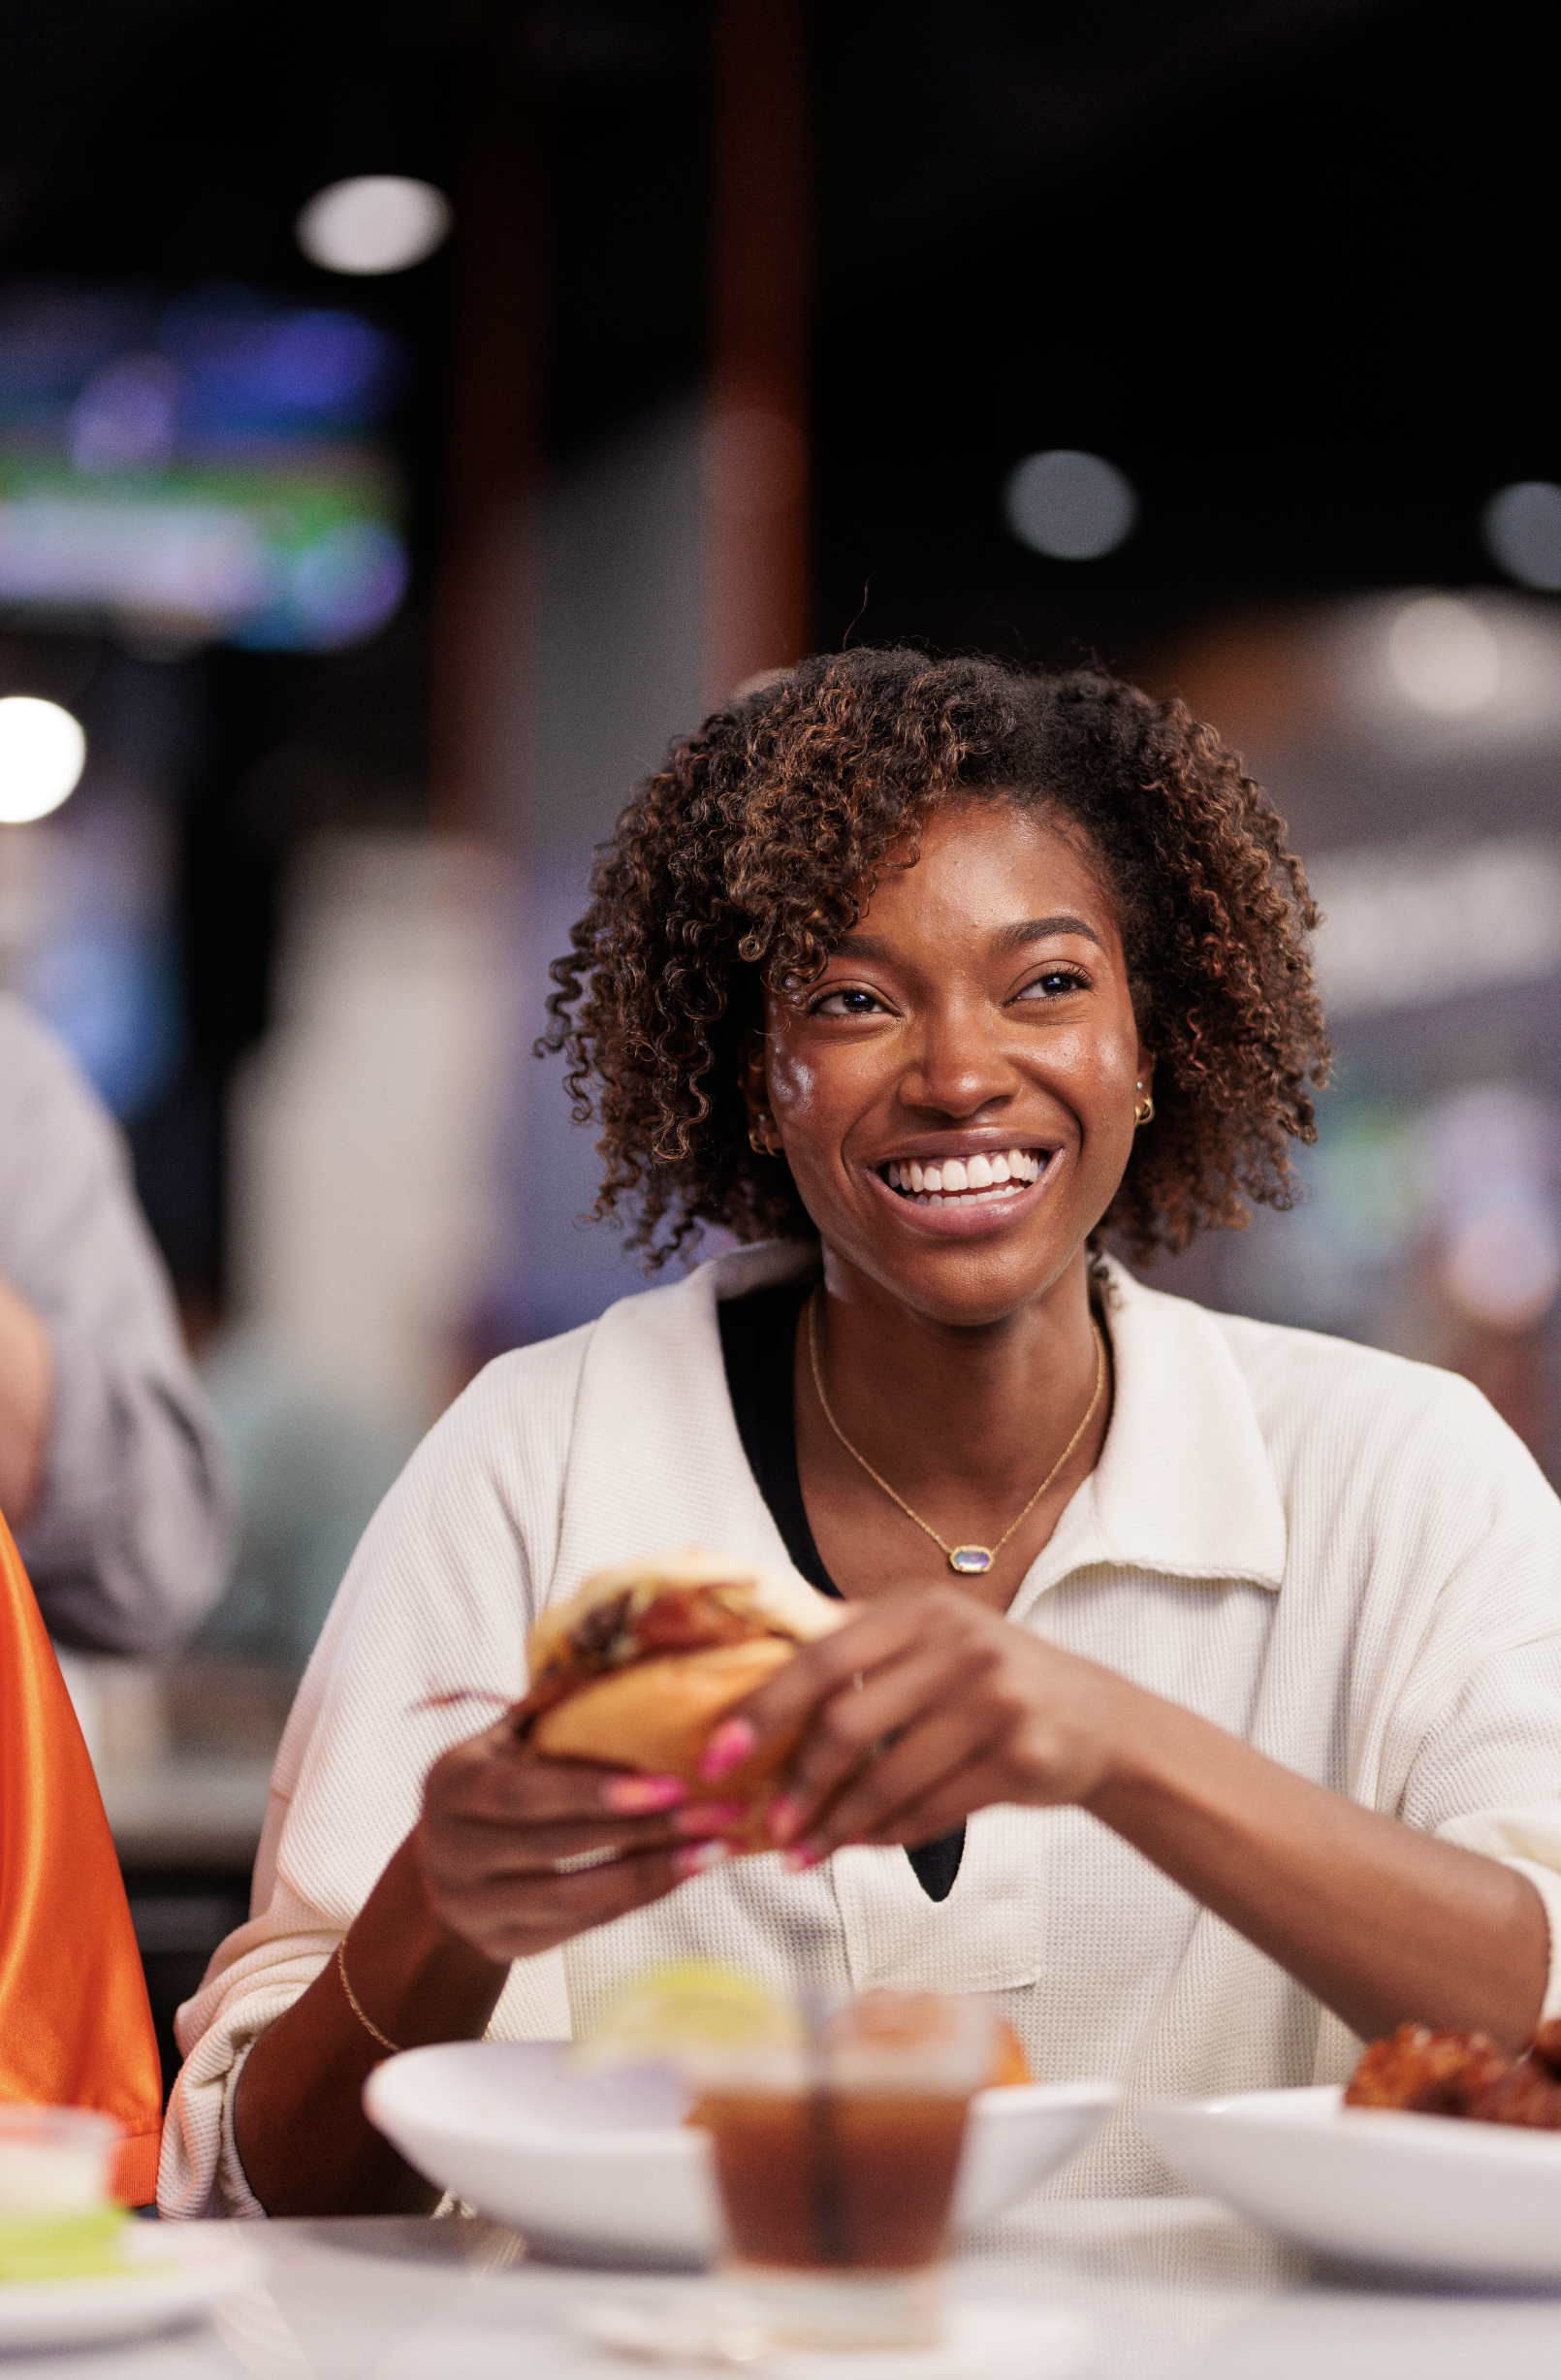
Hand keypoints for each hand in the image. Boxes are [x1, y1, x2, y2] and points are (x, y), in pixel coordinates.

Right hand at [416, 1718, 745, 1961]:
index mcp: (453, 1783)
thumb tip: (638, 1659)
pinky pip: (580, 1928)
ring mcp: (471, 1906)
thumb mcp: (509, 1737)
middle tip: (719, 1811)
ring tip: (716, 1848)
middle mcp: (450, 1850)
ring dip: (654, 1874)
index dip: (597, 1792)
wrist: (446, 1858)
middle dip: (646, 1831)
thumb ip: (557, 1710)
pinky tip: (684, 1872)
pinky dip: (637, 1900)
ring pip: (574, 1899)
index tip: (671, 1784)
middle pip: (558, 1846)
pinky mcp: (501, 1945)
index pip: (527, 1793)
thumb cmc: (499, 1773)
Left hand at [708, 1587, 1132, 1865]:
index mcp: (921, 1608)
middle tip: (765, 1825)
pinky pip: (933, 1809)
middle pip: (847, 1722)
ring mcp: (997, 1701)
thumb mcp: (932, 1634)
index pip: (821, 1656)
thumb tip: (750, 1658)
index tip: (719, 1754)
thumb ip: (855, 1641)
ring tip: (801, 1851)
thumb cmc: (992, 1676)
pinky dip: (887, 1835)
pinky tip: (861, 1846)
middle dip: (797, 1783)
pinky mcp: (1022, 1758)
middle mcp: (960, 1645)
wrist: (1099, 1717)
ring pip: (888, 1778)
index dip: (763, 1709)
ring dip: (836, 1825)